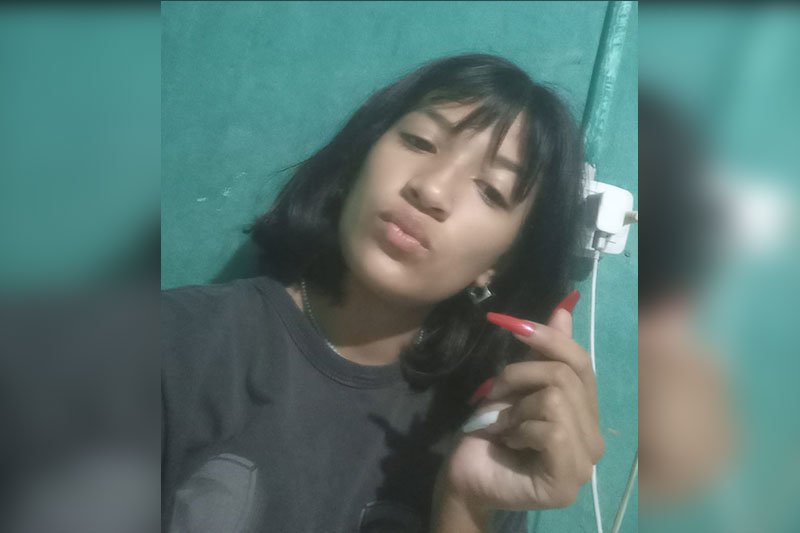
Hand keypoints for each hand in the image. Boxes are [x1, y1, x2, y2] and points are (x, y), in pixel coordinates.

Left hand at [440, 295, 603, 513]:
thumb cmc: (489, 432)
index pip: (581, 362)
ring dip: (515, 408)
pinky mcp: (568, 480)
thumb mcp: (516, 385)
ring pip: (556, 400)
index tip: (513, 324)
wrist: (464, 473)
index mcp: (586, 412)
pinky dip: (520, 429)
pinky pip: (551, 431)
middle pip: (565, 376)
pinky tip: (508, 442)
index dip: (549, 338)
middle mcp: (594, 437)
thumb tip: (564, 308)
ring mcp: (585, 463)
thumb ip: (543, 354)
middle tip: (492, 395)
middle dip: (518, 377)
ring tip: (501, 425)